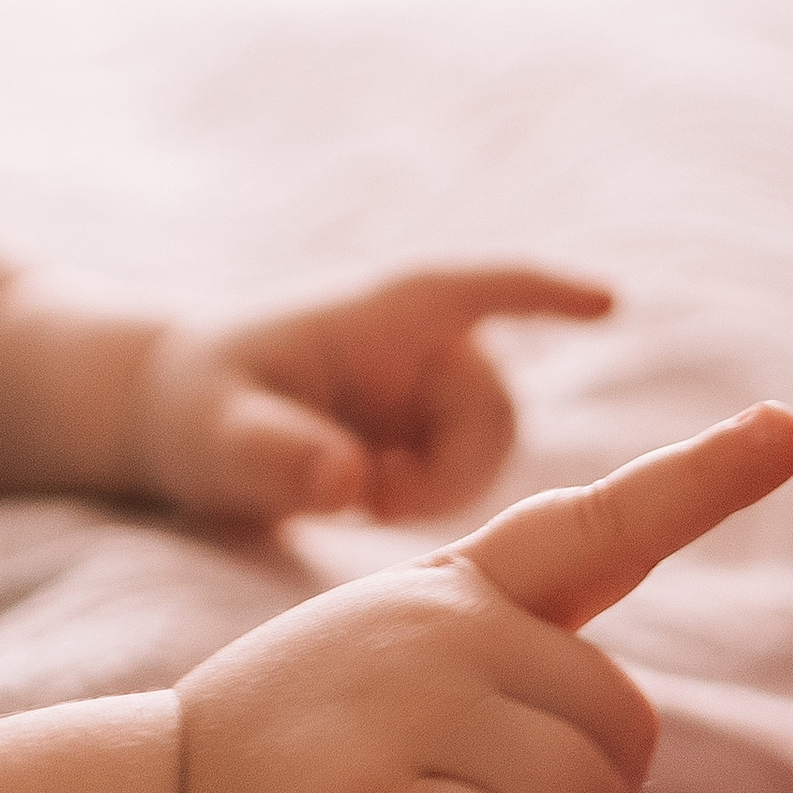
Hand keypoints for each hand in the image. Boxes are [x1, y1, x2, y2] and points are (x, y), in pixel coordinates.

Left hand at [131, 265, 614, 530]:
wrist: (182, 419)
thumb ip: (274, 457)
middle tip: (369, 503)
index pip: (484, 289)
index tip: (610, 303)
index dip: (549, 295)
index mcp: (387, 312)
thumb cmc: (196, 406)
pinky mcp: (433, 430)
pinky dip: (424, 499)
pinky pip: (466, 476)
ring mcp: (434, 388)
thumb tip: (347, 483)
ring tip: (353, 497)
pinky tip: (360, 498)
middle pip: (497, 412)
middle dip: (450, 471)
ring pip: (489, 453)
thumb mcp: (215, 437)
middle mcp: (426, 342)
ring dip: (436, 490)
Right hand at [172, 402, 792, 792]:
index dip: (703, 479)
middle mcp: (439, 629)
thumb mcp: (399, 679)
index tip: (788, 427)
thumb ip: (502, 675)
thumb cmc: (299, 775)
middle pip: (623, 726)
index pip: (599, 526)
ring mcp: (401, 708)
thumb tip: (613, 734)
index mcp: (456, 595)